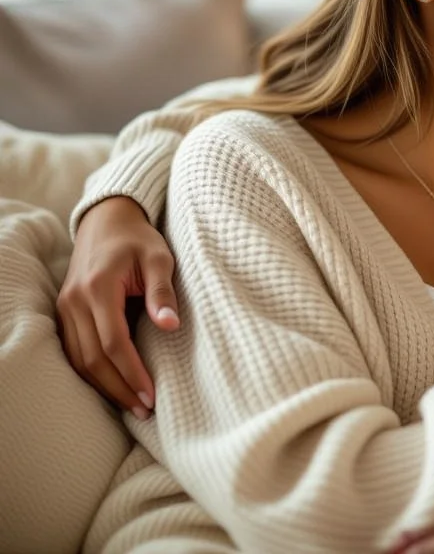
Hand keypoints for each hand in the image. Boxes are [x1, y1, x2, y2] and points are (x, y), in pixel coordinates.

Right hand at [57, 196, 178, 417]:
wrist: (108, 221)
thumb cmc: (140, 240)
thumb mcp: (159, 258)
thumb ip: (162, 291)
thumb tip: (171, 325)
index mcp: (98, 288)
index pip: (113, 342)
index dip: (132, 373)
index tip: (152, 395)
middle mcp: (75, 301)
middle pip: (93, 358)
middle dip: (119, 388)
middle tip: (145, 410)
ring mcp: (65, 307)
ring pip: (79, 359)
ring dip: (104, 386)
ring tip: (133, 405)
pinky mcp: (65, 312)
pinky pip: (73, 351)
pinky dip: (91, 373)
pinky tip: (113, 386)